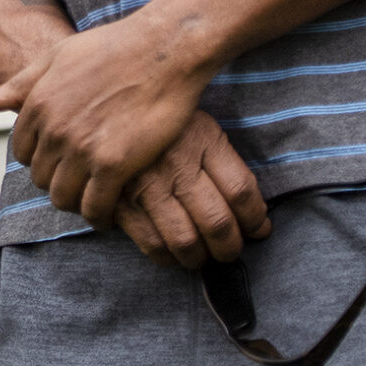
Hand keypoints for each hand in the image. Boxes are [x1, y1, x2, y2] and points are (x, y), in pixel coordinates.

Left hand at [0, 17, 210, 228]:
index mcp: (38, 104)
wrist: (163, 49)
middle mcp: (54, 130)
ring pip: (63, 197)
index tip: (60, 161)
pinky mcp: (114, 164)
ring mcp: (83, 149)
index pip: (22, 152)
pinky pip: (95, 207)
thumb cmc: (114, 47)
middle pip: (40, 178)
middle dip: (57, 182)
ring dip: (75, 202)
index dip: (40, 160)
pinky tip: (110, 213)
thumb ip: (20, 84)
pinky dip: (99, 216)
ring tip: (92, 198)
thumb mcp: (57, 56)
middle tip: (79, 182)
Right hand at [109, 111, 270, 268]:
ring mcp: (146, 183)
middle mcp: (176, 162)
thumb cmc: (166, 126)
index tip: (257, 229)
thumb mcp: (203, 128)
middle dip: (230, 247)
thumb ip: (229, 169)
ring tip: (202, 255)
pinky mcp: (119, 199)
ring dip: (200, 258)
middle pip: (217, 222)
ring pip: (185, 241)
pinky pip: (151, 243)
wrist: (107, 107)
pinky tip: (173, 252)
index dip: (255, 219)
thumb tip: (257, 225)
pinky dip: (167, 257)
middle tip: (230, 250)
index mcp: (202, 139)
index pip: (241, 192)